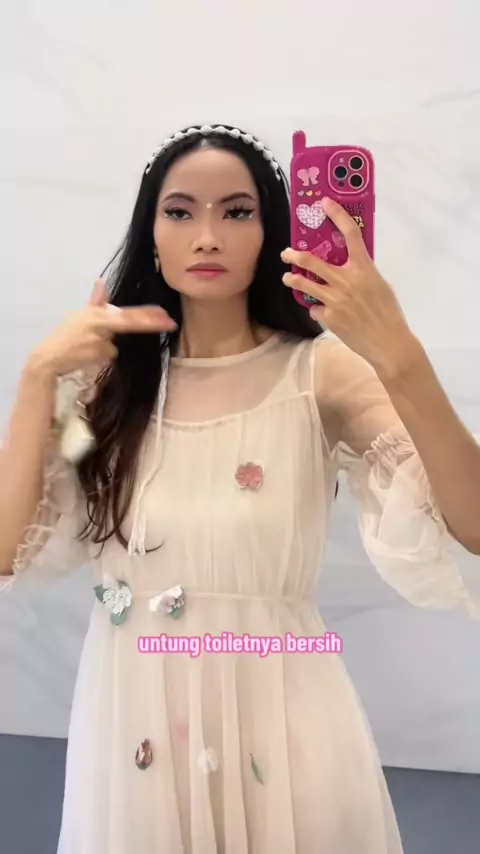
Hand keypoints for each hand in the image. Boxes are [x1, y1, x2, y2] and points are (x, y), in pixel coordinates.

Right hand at [28, 279, 176, 377]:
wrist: (50, 357)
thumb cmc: (65, 334)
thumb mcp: (80, 315)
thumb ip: (96, 301)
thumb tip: (100, 280)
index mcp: (96, 313)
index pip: (126, 312)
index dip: (147, 313)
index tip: (164, 313)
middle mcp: (100, 324)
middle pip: (130, 323)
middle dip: (152, 323)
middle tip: (171, 323)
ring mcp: (100, 340)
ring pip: (114, 344)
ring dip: (106, 346)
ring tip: (87, 346)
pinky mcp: (99, 355)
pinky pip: (109, 355)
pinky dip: (101, 355)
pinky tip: (87, 355)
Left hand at [282, 198, 415, 375]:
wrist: (388, 343)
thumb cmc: (389, 313)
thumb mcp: (380, 285)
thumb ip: (363, 273)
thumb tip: (350, 268)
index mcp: (364, 268)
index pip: (350, 234)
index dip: (337, 215)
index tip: (325, 203)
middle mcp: (346, 280)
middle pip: (313, 261)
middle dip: (295, 255)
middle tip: (287, 253)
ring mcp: (334, 299)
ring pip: (305, 284)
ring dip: (293, 279)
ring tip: (288, 278)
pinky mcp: (328, 317)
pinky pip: (316, 309)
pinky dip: (318, 310)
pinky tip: (324, 313)